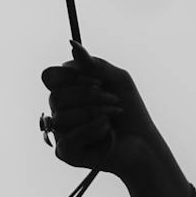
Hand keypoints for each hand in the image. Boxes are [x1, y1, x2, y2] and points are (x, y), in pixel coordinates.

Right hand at [38, 47, 169, 181]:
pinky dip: (92, 131)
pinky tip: (106, 132)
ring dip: (95, 113)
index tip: (99, 81)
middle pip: (56, 97)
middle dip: (90, 97)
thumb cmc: (130, 111)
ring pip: (61, 117)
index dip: (72, 77)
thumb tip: (71, 43)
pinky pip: (68, 139)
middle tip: (114, 101)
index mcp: (67, 91)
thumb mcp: (117, 80)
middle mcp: (59, 111)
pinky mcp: (65, 152)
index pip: (51, 77)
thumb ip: (93, 64)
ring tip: (113, 116)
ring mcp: (60, 132)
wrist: (144, 142)